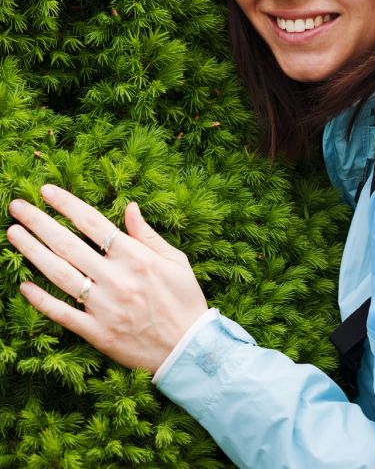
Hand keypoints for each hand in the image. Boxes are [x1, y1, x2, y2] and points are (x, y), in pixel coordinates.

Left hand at [6, 185, 207, 372]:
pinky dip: (41, 300)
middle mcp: (116, 278)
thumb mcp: (175, 260)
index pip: (93, 223)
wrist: (189, 349)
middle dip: (39, 223)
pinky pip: (62, 314)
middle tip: (17, 207)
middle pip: (68, 244)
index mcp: (135, 256)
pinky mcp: (97, 332)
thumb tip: (130, 207)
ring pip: (59, 274)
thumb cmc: (185, 300)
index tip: (46, 192)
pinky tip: (22, 285)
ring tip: (13, 233)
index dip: (67, 205)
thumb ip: (148, 235)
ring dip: (33, 252)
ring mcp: (104, 306)